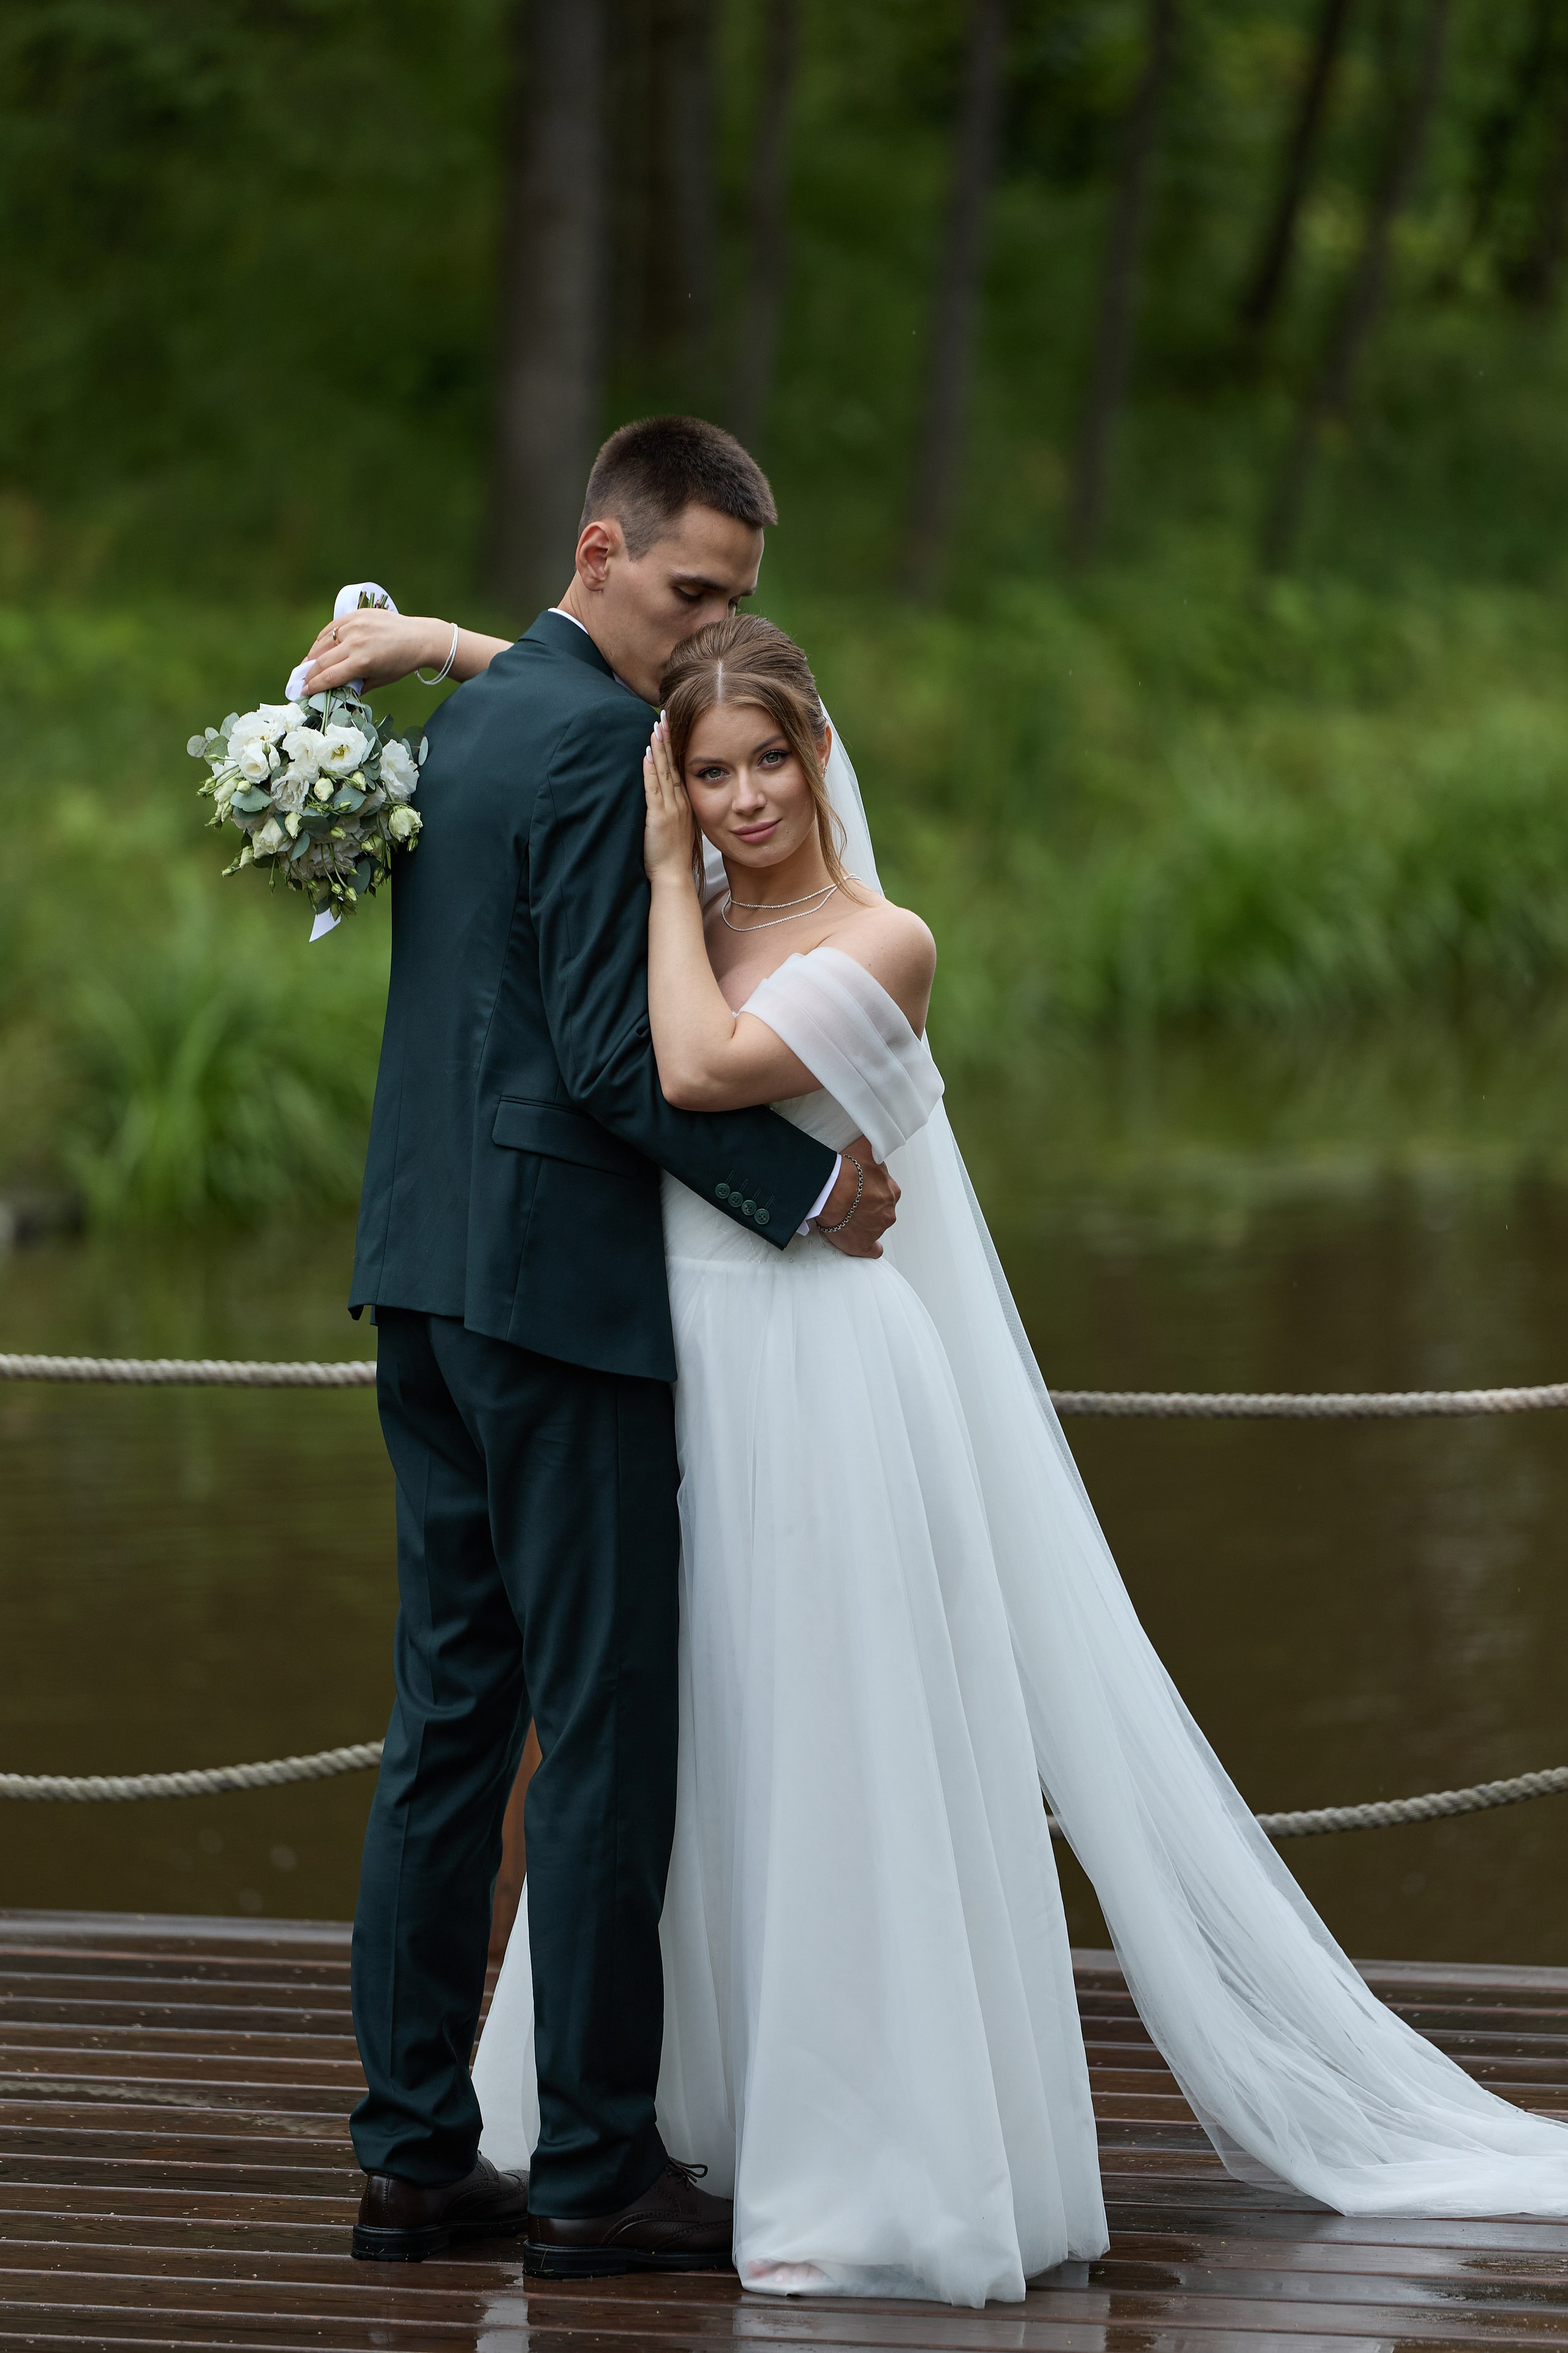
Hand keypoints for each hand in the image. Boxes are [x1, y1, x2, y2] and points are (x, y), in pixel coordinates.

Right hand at [294, 610, 452, 696]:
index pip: (329, 676)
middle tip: (301, 681)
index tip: (303, 692)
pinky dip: (321, 639)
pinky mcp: (355, 615)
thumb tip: (335, 692)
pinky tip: (318, 648)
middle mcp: (355, 643)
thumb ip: (356, 686)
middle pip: (321, 660)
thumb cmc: (400, 663)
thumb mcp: (379, 680)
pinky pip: (331, 628)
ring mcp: (354, 626)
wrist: (418, 638)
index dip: (314, 686)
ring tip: (307, 666)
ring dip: (311, 656)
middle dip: (309, 673)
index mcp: (362, 662)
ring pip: (322, 642)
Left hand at [643, 714, 696, 881]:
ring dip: (659, 749)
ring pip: (664, 772)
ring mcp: (670, 808)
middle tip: (665, 717)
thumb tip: (663, 801)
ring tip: (656, 727)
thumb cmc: (671, 856)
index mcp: (684, 804)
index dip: (674, 748)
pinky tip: (647, 754)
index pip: (677, 769)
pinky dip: (650, 770)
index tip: (670, 729)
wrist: (673, 876)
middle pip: (673, 765)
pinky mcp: (658, 816)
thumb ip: (671, 812)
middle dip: (668, 740)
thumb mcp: (676, 829)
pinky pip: (653, 788)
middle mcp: (680, 802)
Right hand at [816, 1139, 898, 1258]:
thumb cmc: (847, 1171)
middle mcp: (888, 1211)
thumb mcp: (865, 1149)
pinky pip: (872, 1250)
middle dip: (868, 1206)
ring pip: (874, 1227)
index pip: (885, 1191)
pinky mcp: (863, 1245)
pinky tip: (860, 1242)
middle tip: (850, 1202)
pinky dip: (868, 1248)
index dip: (871, 1190)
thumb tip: (877, 1132)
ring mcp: (877, 1229)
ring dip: (864, 1223)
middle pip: (881, 1209)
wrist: (831, 1192)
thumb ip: (873, 1142)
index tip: (859, 1188)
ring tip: (846, 1216)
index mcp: (891, 1191)